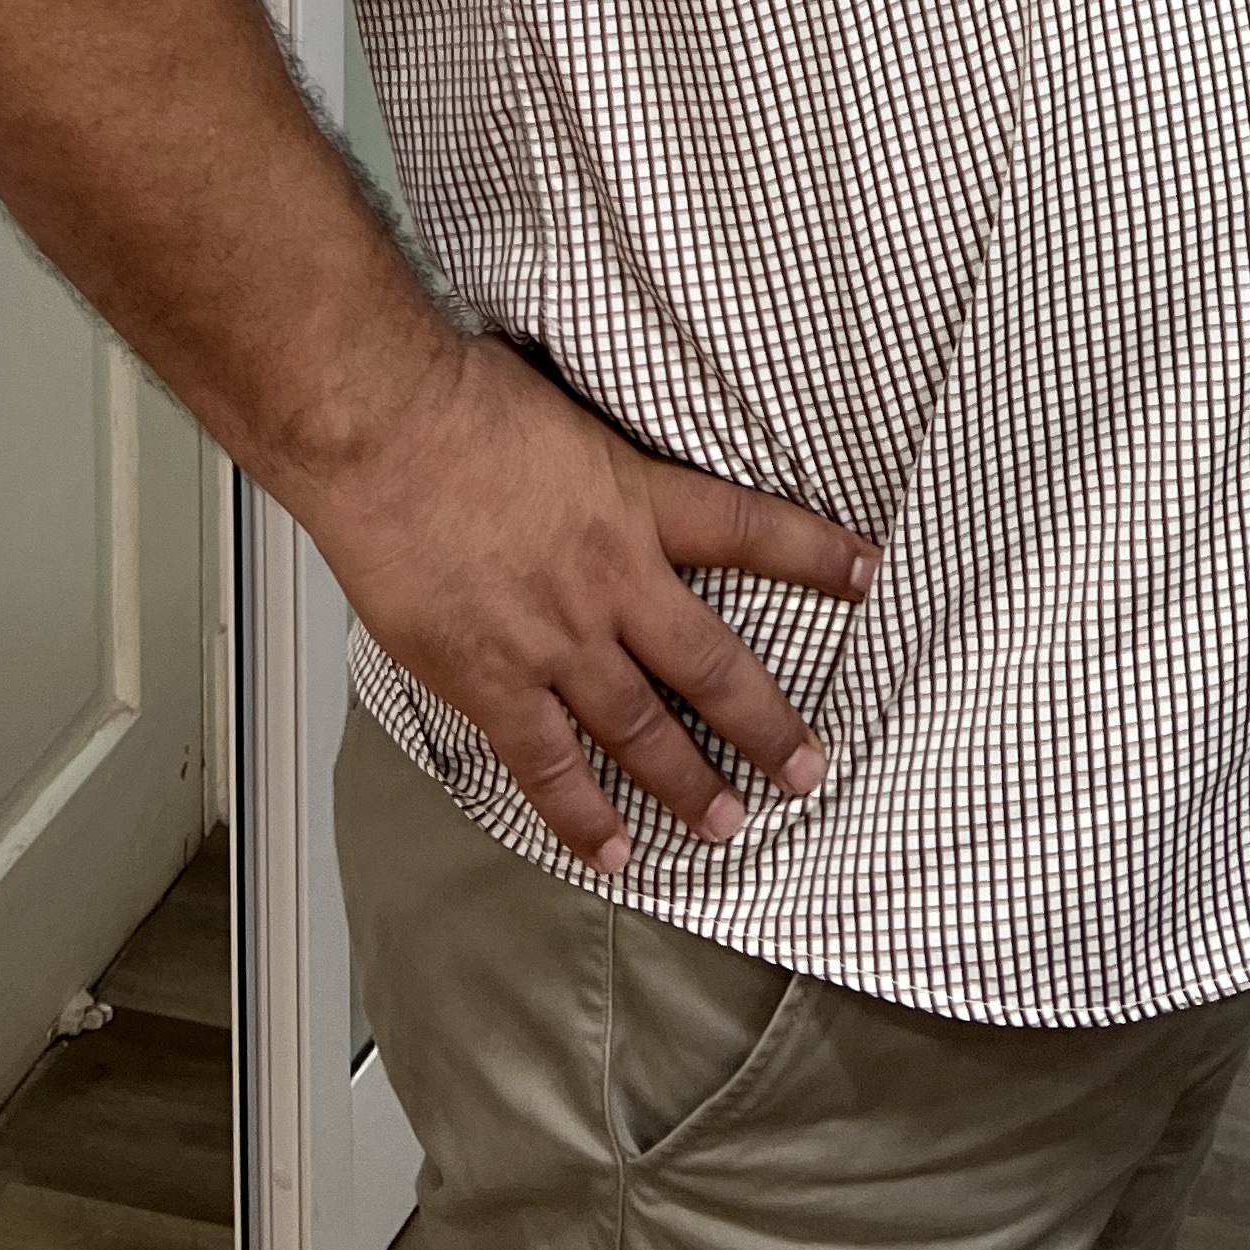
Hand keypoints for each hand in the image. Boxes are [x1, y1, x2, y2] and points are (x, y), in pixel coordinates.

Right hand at [304, 336, 879, 873]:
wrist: (383, 430)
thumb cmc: (457, 399)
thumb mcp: (561, 408)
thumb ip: (592, 455)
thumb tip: (594, 458)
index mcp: (635, 501)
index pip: (750, 530)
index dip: (815, 555)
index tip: (865, 573)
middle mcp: (613, 581)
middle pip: (712, 665)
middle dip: (766, 724)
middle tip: (807, 767)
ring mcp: (555, 640)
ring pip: (641, 730)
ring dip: (688, 783)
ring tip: (729, 825)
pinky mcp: (493, 680)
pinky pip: (548, 764)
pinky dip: (581, 814)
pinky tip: (612, 851)